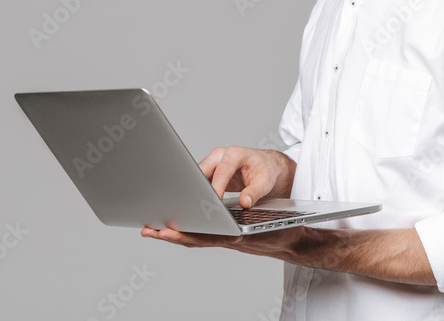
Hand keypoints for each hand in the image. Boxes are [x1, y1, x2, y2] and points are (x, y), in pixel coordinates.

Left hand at [140, 223, 303, 259]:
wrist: (295, 241)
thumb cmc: (285, 228)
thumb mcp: (272, 219)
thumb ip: (256, 209)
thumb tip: (243, 203)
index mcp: (236, 237)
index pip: (205, 237)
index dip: (184, 234)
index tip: (166, 229)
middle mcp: (228, 240)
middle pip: (193, 240)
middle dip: (170, 235)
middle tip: (149, 231)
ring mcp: (226, 239)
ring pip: (195, 239)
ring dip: (173, 234)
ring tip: (152, 229)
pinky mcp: (226, 236)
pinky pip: (202, 236)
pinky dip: (186, 232)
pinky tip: (173, 227)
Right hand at [198, 146, 294, 208]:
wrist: (265, 165)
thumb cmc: (265, 170)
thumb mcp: (264, 182)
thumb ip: (254, 193)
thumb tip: (245, 203)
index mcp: (235, 154)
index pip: (222, 171)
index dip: (217, 187)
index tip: (214, 200)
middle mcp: (221, 155)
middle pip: (204, 169)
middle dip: (200, 186)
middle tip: (202, 204)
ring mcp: (214, 161)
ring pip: (198, 174)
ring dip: (198, 188)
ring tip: (201, 204)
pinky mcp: (210, 170)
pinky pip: (200, 179)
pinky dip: (200, 189)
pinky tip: (202, 200)